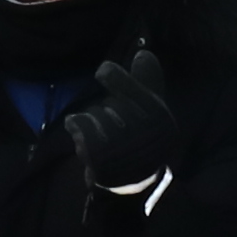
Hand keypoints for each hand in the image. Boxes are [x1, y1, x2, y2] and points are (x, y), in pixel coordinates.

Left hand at [63, 49, 179, 186]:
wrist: (131, 184)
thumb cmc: (141, 140)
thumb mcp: (152, 110)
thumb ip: (148, 82)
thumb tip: (143, 53)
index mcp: (160, 118)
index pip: (130, 86)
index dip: (112, 75)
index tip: (103, 72)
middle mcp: (145, 132)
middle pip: (110, 102)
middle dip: (105, 108)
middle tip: (111, 123)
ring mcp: (123, 147)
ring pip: (95, 113)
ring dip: (91, 120)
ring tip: (100, 134)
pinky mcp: (102, 159)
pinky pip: (81, 126)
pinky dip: (76, 125)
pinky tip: (79, 132)